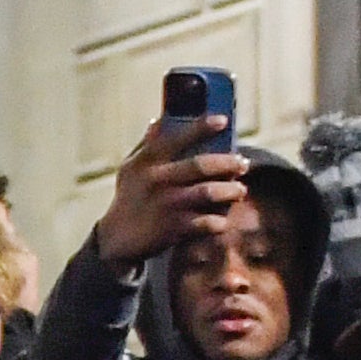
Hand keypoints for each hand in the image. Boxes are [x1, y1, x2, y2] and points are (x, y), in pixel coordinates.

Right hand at [91, 114, 260, 263]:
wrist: (117, 239)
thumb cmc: (129, 197)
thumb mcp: (131, 169)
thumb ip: (146, 145)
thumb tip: (158, 121)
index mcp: (147, 161)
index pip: (176, 137)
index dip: (201, 127)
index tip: (223, 120)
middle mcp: (157, 180)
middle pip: (200, 165)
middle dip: (227, 163)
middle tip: (243, 164)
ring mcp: (166, 204)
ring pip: (207, 193)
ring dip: (229, 191)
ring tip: (239, 191)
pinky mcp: (173, 228)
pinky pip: (205, 222)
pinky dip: (219, 222)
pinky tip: (224, 220)